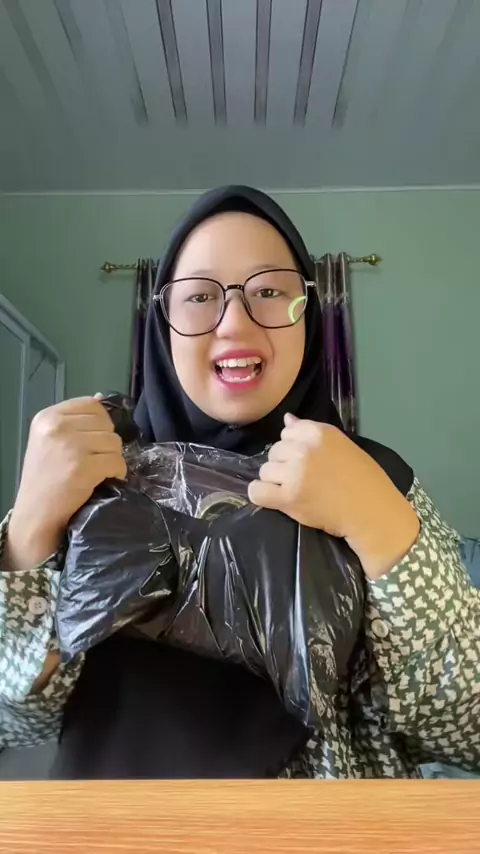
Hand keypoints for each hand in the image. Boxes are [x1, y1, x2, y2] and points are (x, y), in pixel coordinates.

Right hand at [8, 396, 125, 568]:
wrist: (36, 516)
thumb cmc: (45, 480)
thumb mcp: (50, 441)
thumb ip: (75, 421)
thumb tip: (103, 397)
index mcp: (47, 417)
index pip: (92, 404)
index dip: (100, 424)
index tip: (91, 443)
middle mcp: (56, 426)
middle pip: (106, 424)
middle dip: (106, 444)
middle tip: (94, 462)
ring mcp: (69, 446)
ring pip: (114, 442)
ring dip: (112, 460)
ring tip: (97, 473)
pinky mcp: (82, 467)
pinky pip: (117, 462)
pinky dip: (116, 473)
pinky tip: (101, 481)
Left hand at [248, 414, 419, 578]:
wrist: (372, 512)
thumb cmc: (364, 480)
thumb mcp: (342, 446)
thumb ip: (311, 433)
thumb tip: (286, 419)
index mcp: (319, 433)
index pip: (287, 432)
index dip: (294, 447)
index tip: (306, 461)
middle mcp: (304, 449)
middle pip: (274, 451)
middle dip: (284, 464)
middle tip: (302, 479)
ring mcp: (295, 473)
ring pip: (265, 471)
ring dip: (275, 481)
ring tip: (294, 490)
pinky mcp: (288, 498)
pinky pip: (257, 491)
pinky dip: (261, 495)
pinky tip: (275, 499)